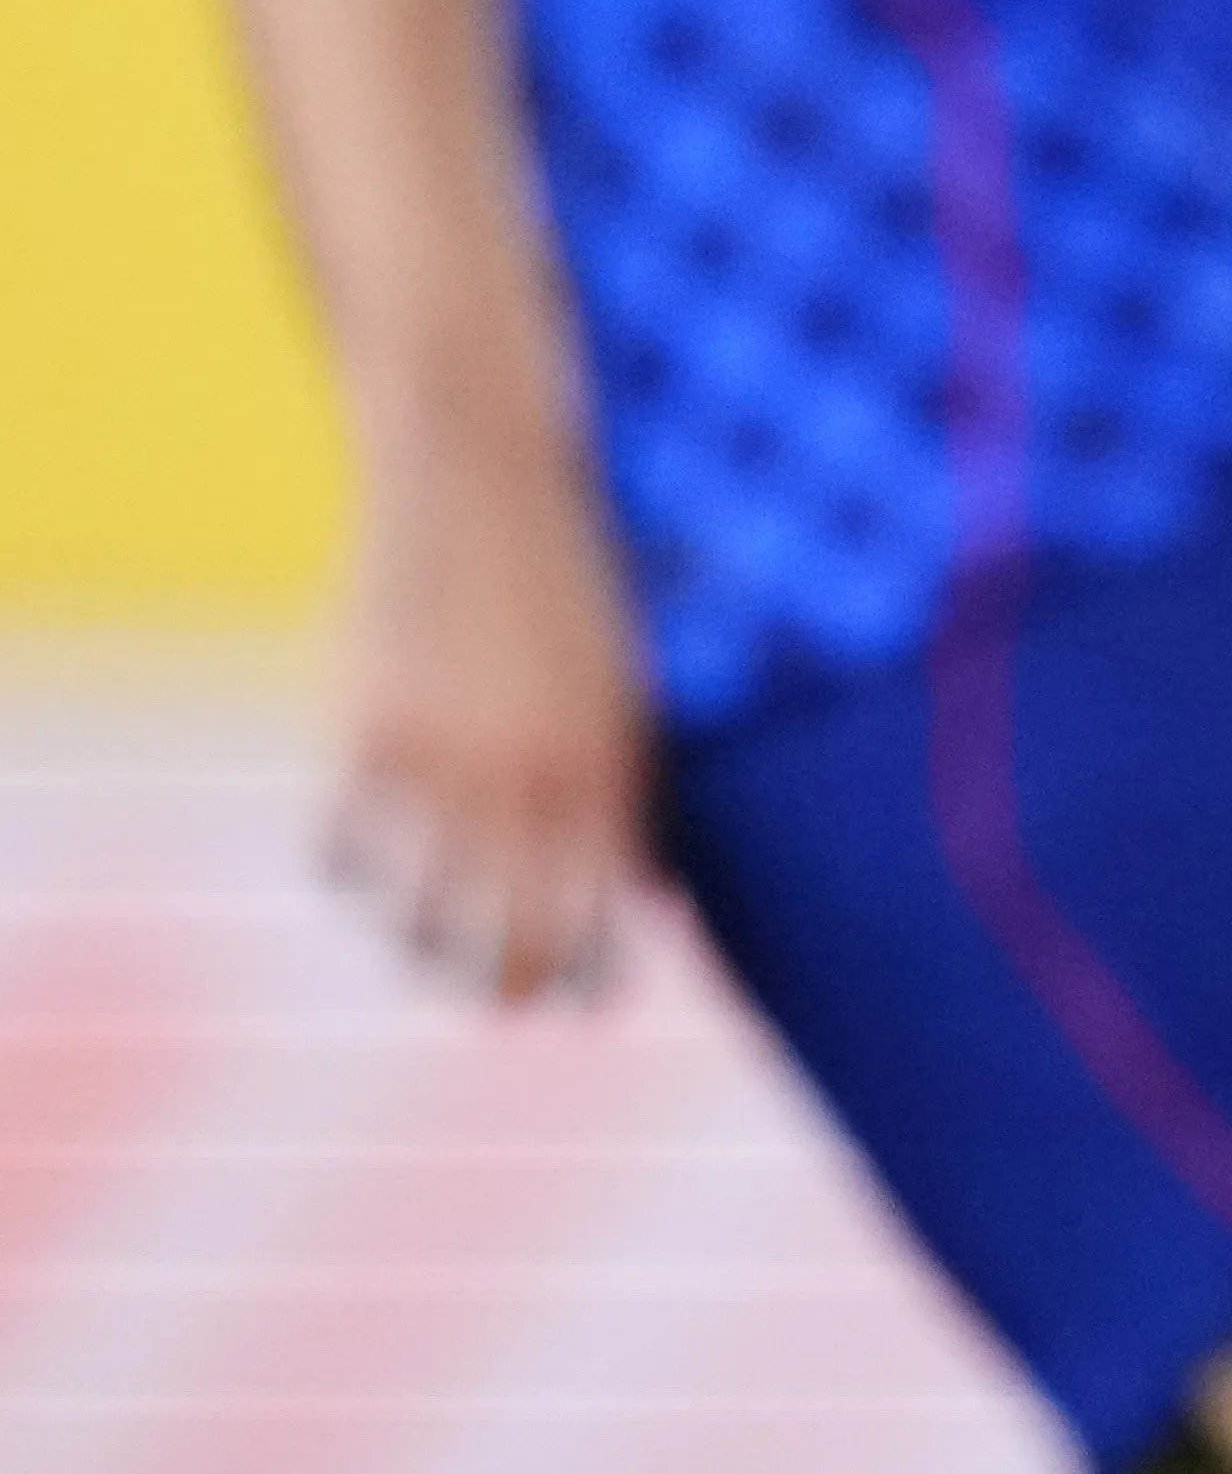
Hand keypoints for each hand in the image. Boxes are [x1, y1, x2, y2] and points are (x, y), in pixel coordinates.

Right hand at [322, 443, 650, 1005]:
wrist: (484, 475)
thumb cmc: (571, 588)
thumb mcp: (626, 690)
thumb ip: (634, 796)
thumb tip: (650, 903)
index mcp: (607, 769)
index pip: (596, 927)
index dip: (586, 983)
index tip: (580, 998)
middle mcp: (524, 779)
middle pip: (505, 948)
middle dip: (503, 983)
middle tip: (497, 984)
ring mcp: (436, 762)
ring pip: (415, 922)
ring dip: (422, 941)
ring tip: (433, 929)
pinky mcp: (360, 732)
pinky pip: (340, 854)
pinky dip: (353, 869)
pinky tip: (373, 851)